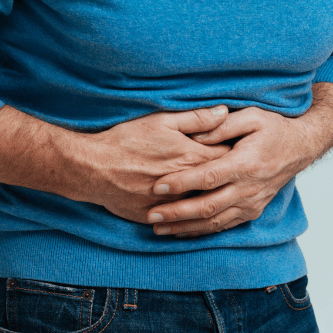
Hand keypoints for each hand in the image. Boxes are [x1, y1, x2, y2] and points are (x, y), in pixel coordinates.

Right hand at [81, 106, 230, 223]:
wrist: (94, 168)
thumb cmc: (127, 140)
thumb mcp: (161, 121)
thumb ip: (196, 117)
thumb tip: (225, 111)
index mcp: (191, 158)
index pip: (227, 157)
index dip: (235, 152)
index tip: (239, 149)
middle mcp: (187, 185)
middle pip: (219, 183)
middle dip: (228, 176)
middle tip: (233, 171)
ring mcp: (172, 205)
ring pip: (203, 205)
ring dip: (211, 197)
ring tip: (217, 191)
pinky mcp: (157, 216)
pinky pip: (181, 221)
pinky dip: (190, 215)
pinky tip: (194, 210)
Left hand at [146, 107, 313, 237]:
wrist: (301, 147)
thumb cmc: (274, 127)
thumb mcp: (251, 116)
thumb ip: (221, 125)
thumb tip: (194, 136)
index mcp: (245, 164)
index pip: (207, 177)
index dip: (180, 183)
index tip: (157, 187)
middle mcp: (249, 188)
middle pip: (207, 206)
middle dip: (176, 213)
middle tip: (151, 215)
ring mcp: (252, 203)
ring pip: (214, 222)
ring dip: (185, 227)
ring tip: (158, 228)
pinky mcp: (252, 211)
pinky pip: (224, 226)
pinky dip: (201, 231)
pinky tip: (181, 231)